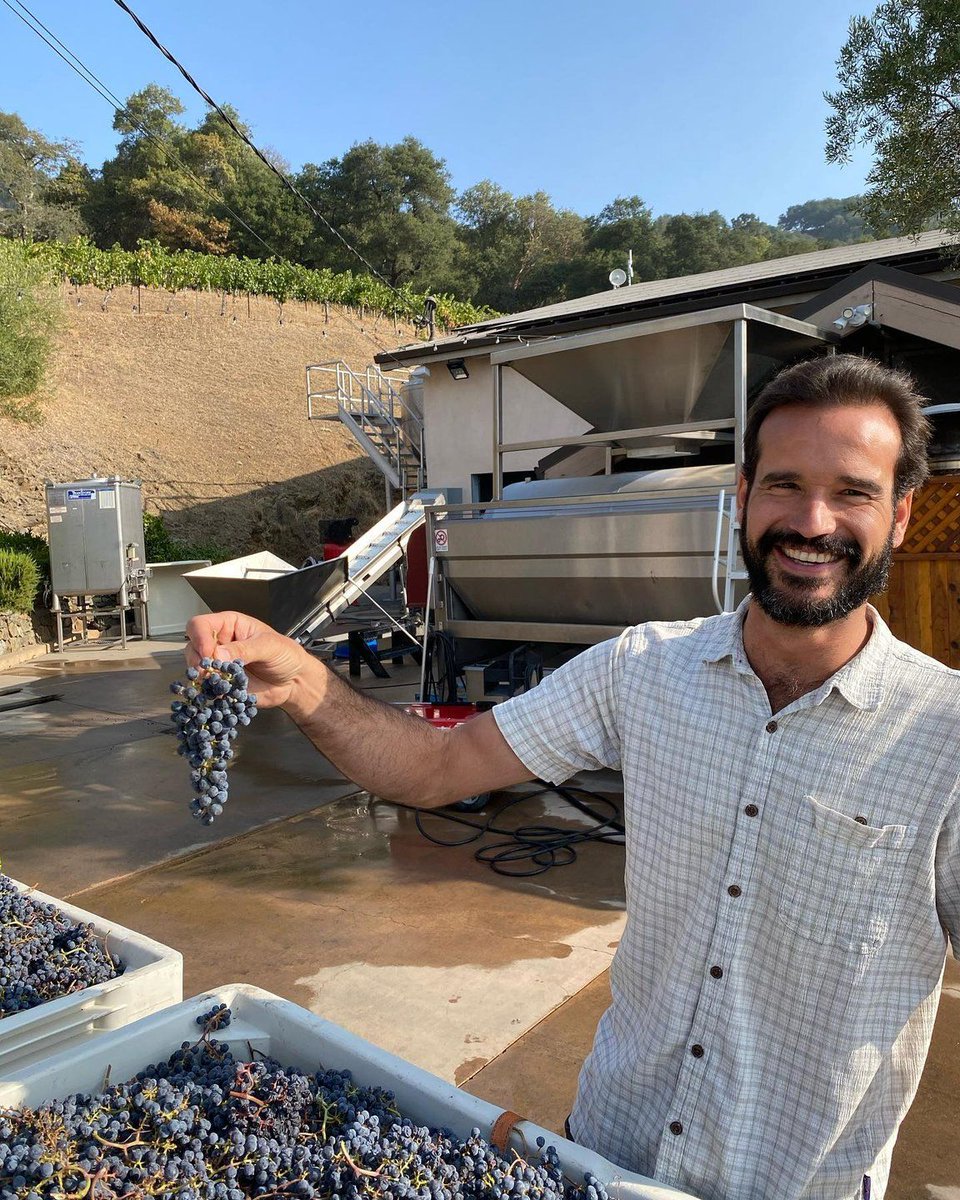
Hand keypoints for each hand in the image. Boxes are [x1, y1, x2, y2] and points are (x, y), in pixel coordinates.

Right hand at [184, 611, 311, 709]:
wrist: (294, 681)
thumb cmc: (286, 655)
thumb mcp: (269, 646)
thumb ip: (245, 649)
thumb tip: (218, 654)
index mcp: (230, 625)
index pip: (201, 625)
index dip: (199, 637)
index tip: (209, 654)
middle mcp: (220, 642)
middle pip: (193, 646)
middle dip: (197, 659)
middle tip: (209, 671)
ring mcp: (219, 664)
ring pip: (195, 667)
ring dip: (201, 676)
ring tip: (216, 682)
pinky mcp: (221, 683)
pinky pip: (206, 687)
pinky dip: (208, 691)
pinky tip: (218, 694)